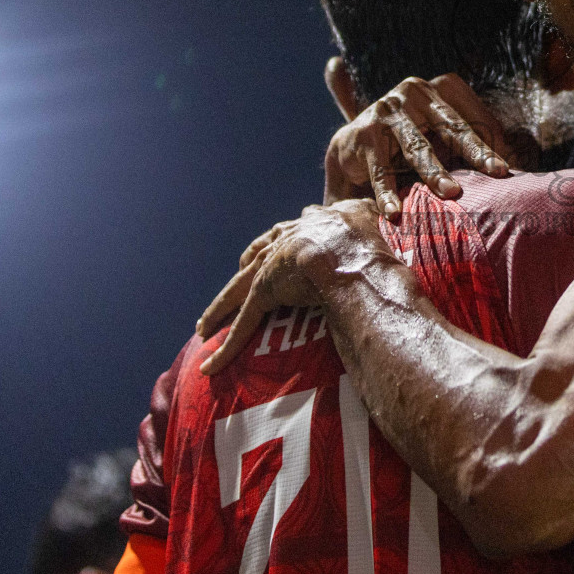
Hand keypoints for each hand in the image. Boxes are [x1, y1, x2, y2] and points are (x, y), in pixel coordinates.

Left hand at [196, 199, 386, 373]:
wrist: (348, 254)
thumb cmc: (363, 238)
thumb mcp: (363, 214)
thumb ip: (362, 212)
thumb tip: (370, 207)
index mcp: (305, 227)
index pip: (282, 236)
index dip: (274, 247)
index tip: (268, 255)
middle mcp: (281, 242)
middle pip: (252, 261)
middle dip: (240, 277)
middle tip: (230, 294)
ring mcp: (269, 268)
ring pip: (237, 292)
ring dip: (218, 312)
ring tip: (203, 329)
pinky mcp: (264, 293)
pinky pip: (243, 325)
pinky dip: (226, 348)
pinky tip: (210, 366)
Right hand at [324, 73, 511, 217]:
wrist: (353, 148)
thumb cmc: (412, 144)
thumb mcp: (444, 140)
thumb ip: (476, 147)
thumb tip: (523, 172)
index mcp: (442, 88)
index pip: (475, 117)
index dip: (493, 144)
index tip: (509, 170)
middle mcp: (415, 91)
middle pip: (452, 126)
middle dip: (475, 151)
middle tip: (497, 173)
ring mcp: (387, 110)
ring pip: (417, 147)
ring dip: (434, 172)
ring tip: (451, 193)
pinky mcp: (362, 134)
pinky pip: (380, 169)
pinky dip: (387, 193)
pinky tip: (394, 212)